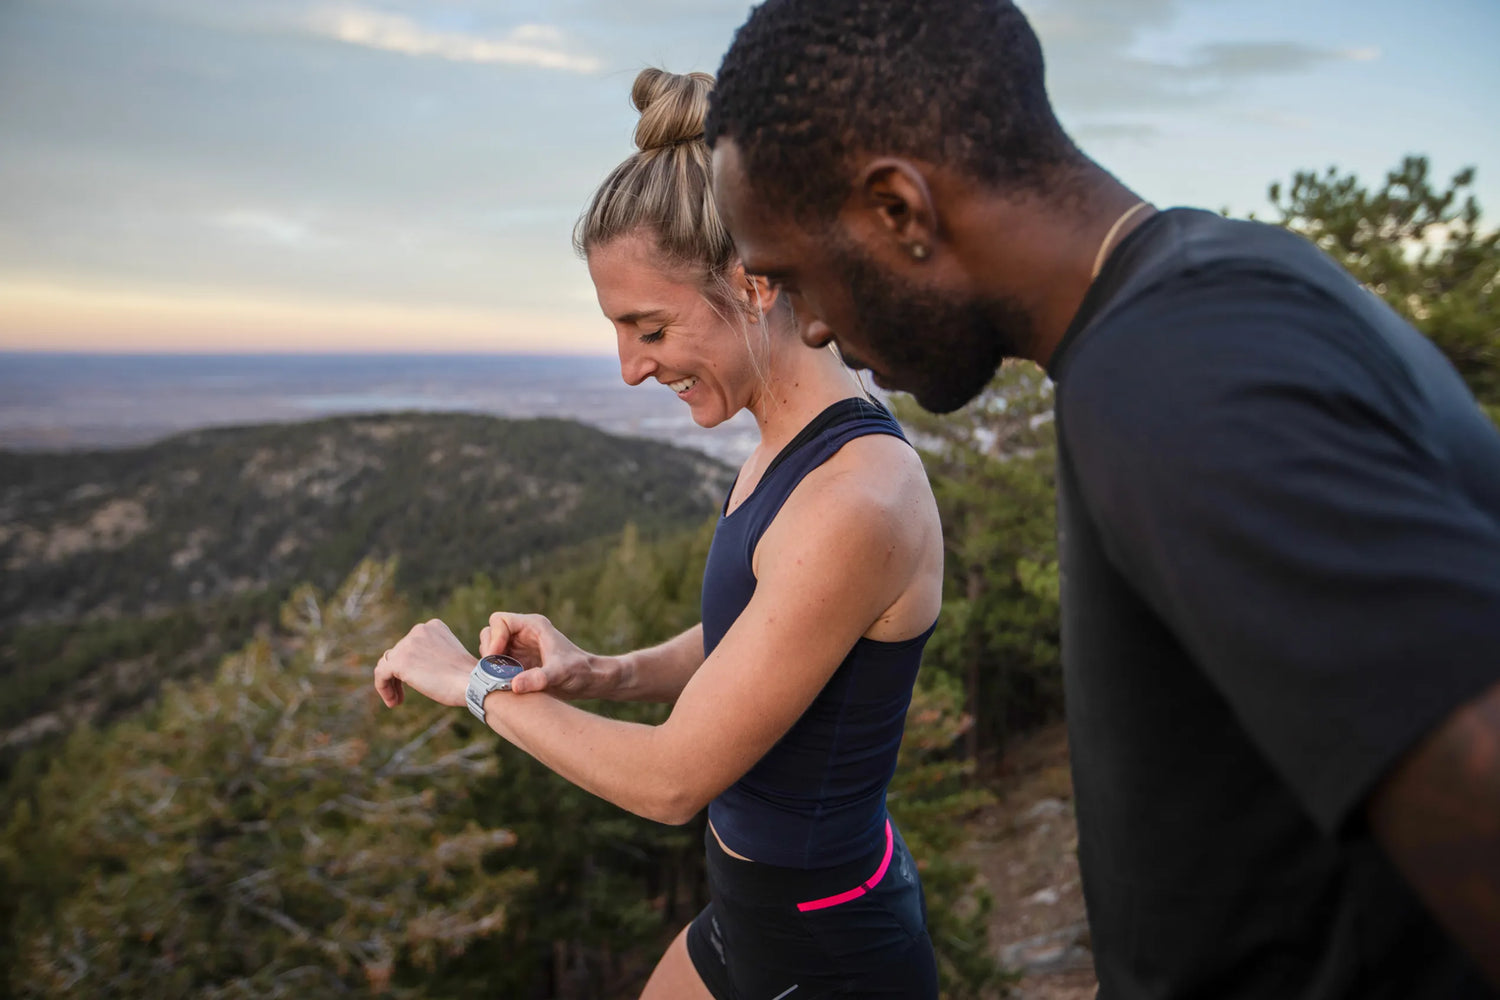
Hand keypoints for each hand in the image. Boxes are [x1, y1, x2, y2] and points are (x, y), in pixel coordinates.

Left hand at [374, 618, 474, 708]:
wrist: (473, 682)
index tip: (416, 680)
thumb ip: (432, 655)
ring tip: (396, 700)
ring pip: (388, 664)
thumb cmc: (467, 677)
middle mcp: (419, 630)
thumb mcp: (450, 657)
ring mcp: (408, 644)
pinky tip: (393, 702)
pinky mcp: (400, 661)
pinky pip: (381, 674)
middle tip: (403, 695)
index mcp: (434, 626)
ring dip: (390, 682)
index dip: (410, 663)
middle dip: (399, 674)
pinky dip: (383, 688)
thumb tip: (417, 667)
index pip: (411, 643)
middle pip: (398, 653)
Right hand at [479, 612, 611, 697]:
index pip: (500, 620)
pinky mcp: (518, 662)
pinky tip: (503, 685)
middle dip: (489, 651)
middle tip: (495, 671)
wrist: (590, 681)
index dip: (494, 637)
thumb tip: (513, 686)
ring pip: (490, 648)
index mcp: (533, 625)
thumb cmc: (579, 671)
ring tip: (499, 679)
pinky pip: (496, 663)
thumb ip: (538, 679)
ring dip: (490, 663)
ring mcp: (519, 647)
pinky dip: (495, 672)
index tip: (496, 657)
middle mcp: (523, 633)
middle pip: (490, 633)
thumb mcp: (560, 674)